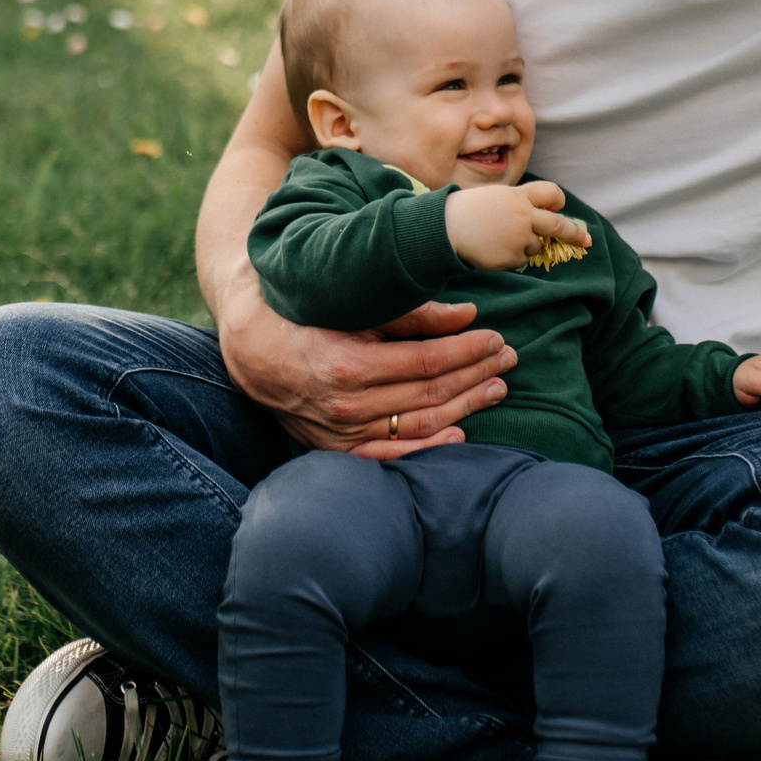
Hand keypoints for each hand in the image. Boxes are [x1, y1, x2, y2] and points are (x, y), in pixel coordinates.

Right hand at [217, 297, 515, 458]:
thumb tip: (468, 315)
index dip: (468, 350)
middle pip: (431, 394)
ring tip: (497, 387)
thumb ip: (411, 313)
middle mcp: (347, 407)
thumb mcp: (352, 305)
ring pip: (420, 425)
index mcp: (349, 366)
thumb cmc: (304, 317)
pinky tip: (460, 434)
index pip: (428, 363)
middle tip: (508, 357)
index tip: (496, 337)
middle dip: (476, 373)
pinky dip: (428, 447)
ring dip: (465, 406)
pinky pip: (392, 455)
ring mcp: (343, 434)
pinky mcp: (338, 449)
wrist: (251, 350)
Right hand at [445, 180, 592, 270]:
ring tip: (497, 238)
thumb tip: (544, 213)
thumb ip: (519, 202)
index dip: (557, 201)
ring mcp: (520, 237)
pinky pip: (522, 260)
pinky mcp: (513, 257)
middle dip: (574, 234)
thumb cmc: (469, 210)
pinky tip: (493, 250)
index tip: (561, 207)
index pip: (551, 193)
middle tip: (586, 241)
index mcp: (519, 196)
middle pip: (558, 225)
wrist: (448, 228)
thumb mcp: (496, 197)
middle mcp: (524, 215)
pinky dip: (512, 257)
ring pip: (535, 245)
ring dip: (524, 245)